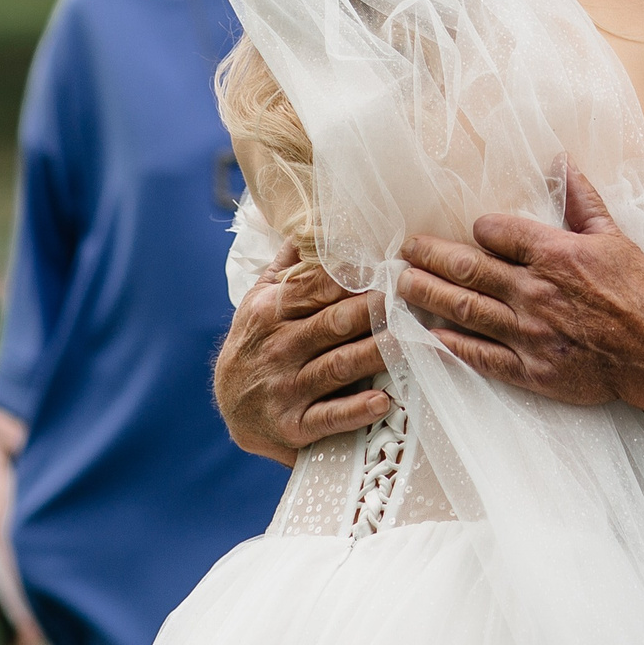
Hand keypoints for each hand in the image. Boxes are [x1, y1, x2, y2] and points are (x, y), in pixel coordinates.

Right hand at [211, 245, 391, 464]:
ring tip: (411, 340)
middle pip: (333, 323)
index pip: (315, 288)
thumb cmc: (257, 344)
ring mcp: (285, 388)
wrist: (232, 409)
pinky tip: (384, 400)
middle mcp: (277, 347)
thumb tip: (317, 219)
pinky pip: (328, 417)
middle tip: (410, 297)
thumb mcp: (260, 299)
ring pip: (338, 365)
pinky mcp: (293, 425)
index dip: (354, 277)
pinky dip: (356, 411)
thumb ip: (290, 264)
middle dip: (373, 309)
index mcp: (270, 311)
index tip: (389, 265)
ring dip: (376, 352)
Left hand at [398, 164, 643, 517]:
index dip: (480, 229)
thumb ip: (584, 201)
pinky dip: (451, 345)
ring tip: (402, 284)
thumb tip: (565, 162)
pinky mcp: (531, 369)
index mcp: (555, 254)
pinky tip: (427, 334)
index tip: (470, 230)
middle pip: (469, 269)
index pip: (499, 232)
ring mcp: (529, 332)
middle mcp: (535, 291)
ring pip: (465, 309)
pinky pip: (481, 356)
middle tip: (404, 249)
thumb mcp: (616, 238)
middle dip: (430, 256)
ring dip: (428, 294)